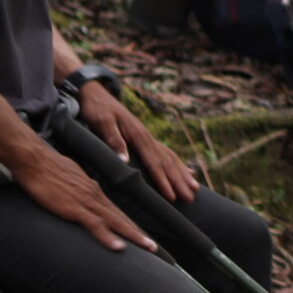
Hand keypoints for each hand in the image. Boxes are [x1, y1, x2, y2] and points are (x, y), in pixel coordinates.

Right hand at [10, 140, 158, 252]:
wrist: (34, 160)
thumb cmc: (47, 168)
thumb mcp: (69, 179)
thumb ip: (78, 189)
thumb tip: (81, 196)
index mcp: (94, 190)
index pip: (116, 211)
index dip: (129, 225)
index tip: (141, 237)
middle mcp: (95, 196)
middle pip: (121, 219)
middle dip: (139, 234)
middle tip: (155, 248)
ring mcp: (86, 202)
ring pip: (115, 222)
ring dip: (133, 236)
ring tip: (149, 248)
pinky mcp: (74, 208)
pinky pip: (94, 225)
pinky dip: (108, 237)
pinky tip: (119, 247)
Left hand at [79, 85, 200, 203]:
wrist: (96, 94)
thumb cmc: (97, 110)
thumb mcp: (101, 123)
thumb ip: (114, 140)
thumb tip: (125, 160)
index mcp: (138, 135)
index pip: (154, 162)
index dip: (163, 181)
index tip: (171, 197)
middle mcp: (147, 138)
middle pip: (167, 163)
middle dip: (179, 182)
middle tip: (191, 198)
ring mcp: (147, 138)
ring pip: (171, 159)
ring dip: (183, 175)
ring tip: (195, 189)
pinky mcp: (145, 139)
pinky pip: (166, 154)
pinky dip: (179, 165)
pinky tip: (188, 172)